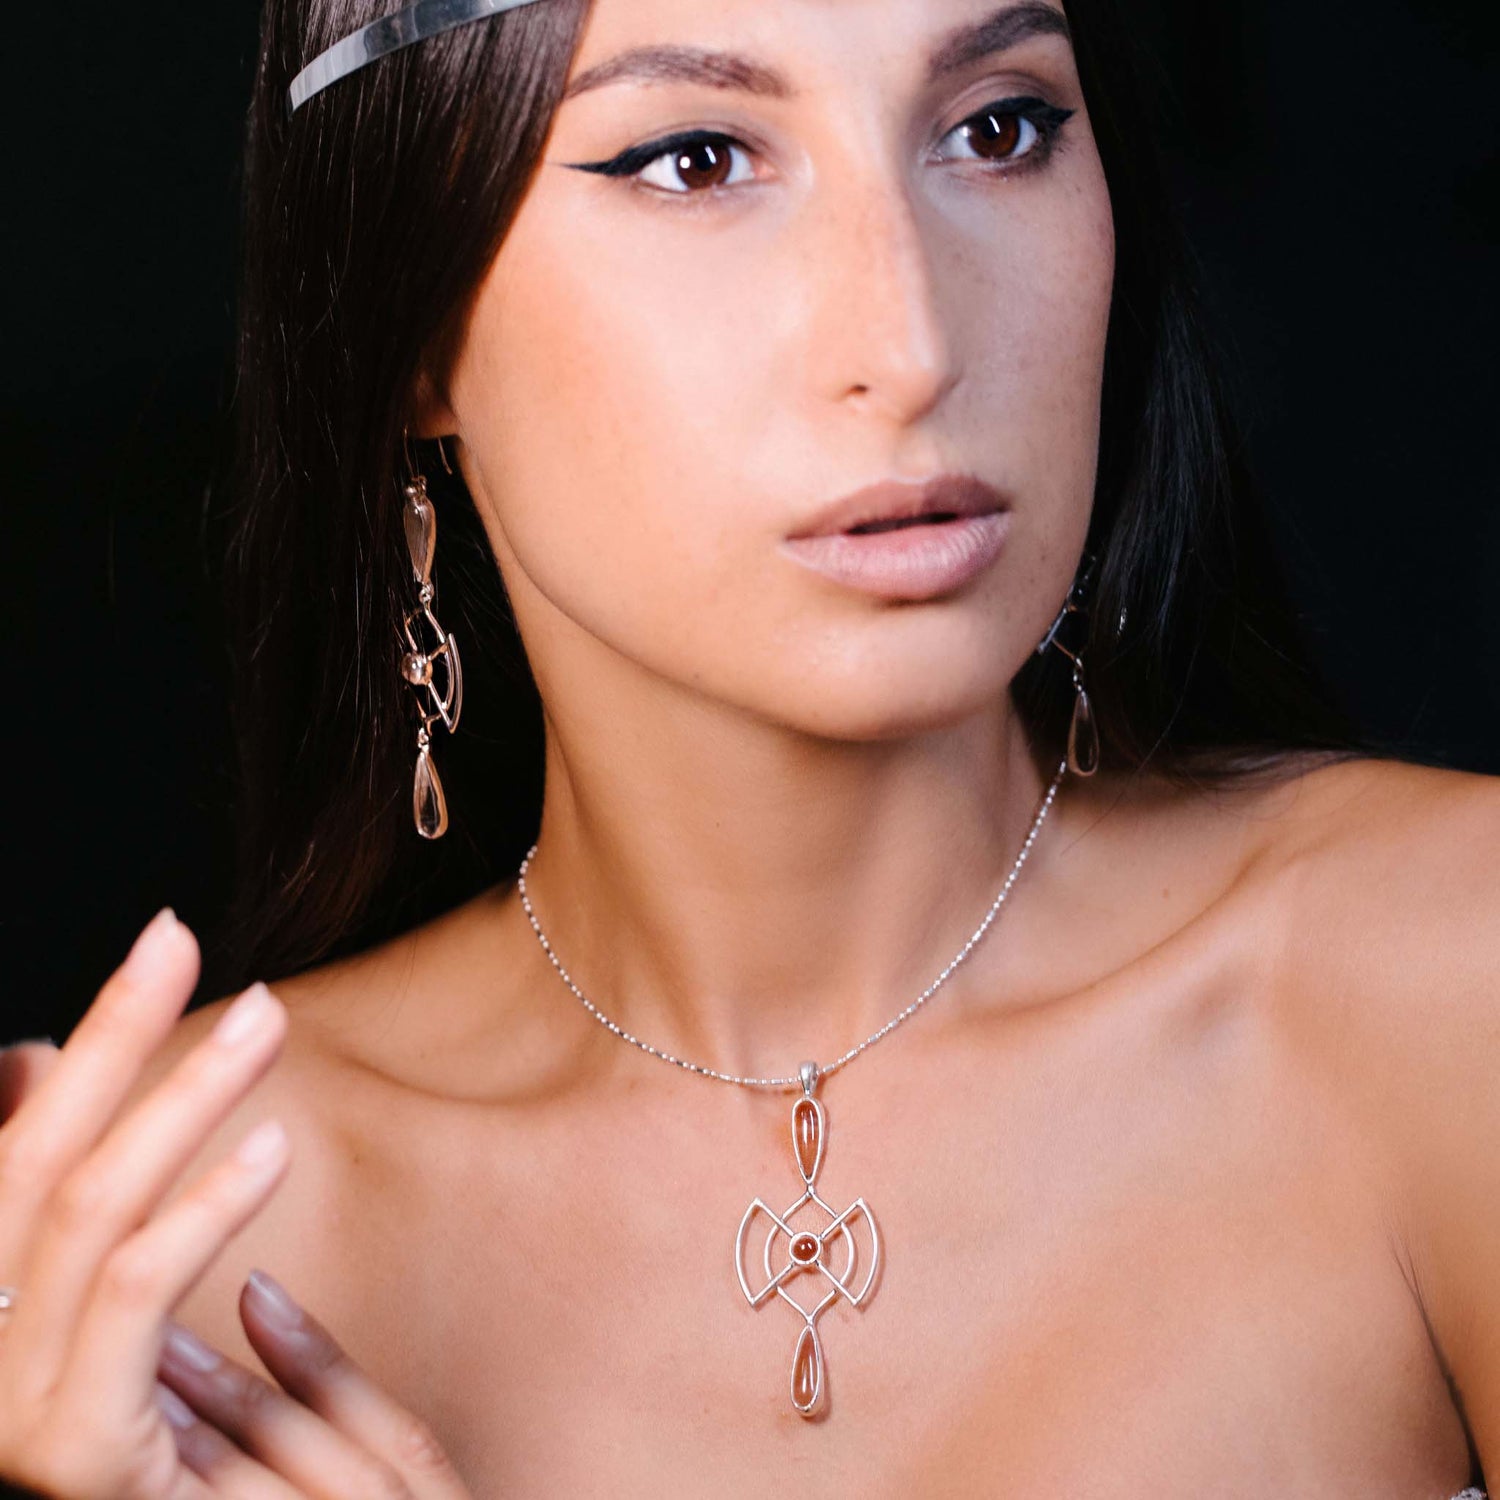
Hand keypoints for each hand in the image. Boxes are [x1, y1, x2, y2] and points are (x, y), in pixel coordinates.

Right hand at [0, 907, 465, 1496]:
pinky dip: (197, 1213)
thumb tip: (30, 1059)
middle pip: (39, 1159)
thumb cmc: (143, 1448)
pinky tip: (271, 1150)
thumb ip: (56, 1196)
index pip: (27, 1141)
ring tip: (265, 1022)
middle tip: (186, 938)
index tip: (164, 939)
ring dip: (180, 1100)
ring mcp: (6, 1408)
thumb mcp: (93, 1306)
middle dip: (116, 1037)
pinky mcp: (72, 1458)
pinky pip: (130, 1304)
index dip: (95, 1036)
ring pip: (88, 1213)